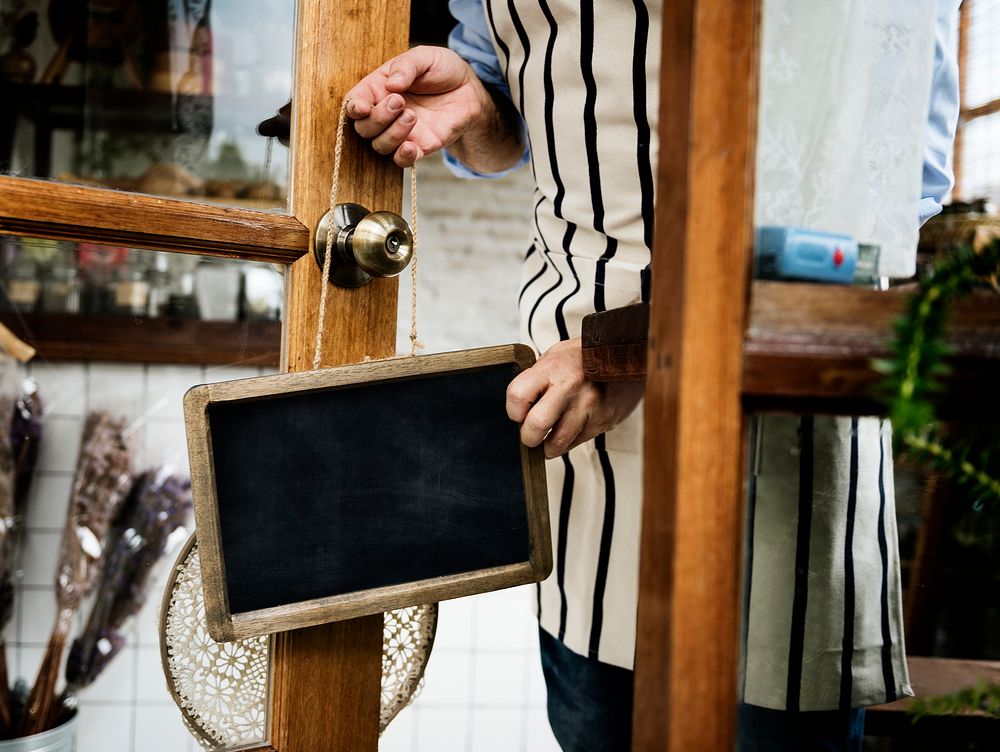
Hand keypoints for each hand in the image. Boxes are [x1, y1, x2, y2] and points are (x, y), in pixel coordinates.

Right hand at [344, 45, 493, 167]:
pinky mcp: (419, 147)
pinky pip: (401, 160)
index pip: (354, 102)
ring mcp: (400, 133)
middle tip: (399, 102)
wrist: (468, 88)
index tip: (362, 107)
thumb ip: (407, 66)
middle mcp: (385, 114)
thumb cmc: (441, 69)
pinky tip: (412, 146)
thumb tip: (391, 85)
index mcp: (378, 88)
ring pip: (380, 146)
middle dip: (378, 118)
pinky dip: (403, 157)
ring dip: (392, 134)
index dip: (353, 108)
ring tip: (412, 116)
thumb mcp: (424, 57)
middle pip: (364, 128)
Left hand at [506, 339, 644, 458]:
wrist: (625, 357)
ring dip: (547, 447)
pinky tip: (567, 430)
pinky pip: (576, 443)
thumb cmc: (584, 358)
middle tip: (530, 434)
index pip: (517, 395)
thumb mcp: (554, 356)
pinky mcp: (601, 422)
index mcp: (552, 368)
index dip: (513, 410)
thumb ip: (535, 379)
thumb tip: (517, 406)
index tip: (517, 413)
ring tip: (546, 438)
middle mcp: (569, 388)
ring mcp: (588, 407)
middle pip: (536, 425)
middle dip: (528, 437)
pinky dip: (566, 443)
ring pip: (557, 443)